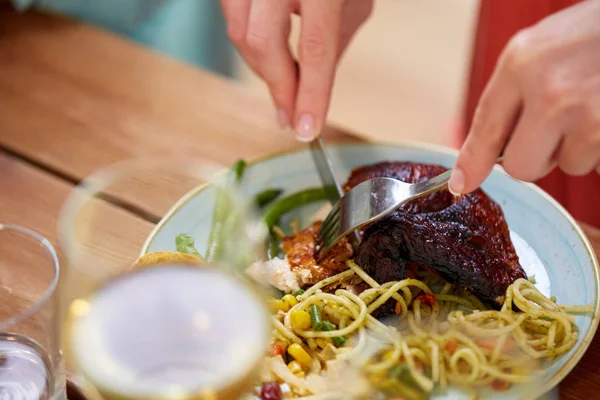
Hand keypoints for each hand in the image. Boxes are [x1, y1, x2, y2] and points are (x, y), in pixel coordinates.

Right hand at [221, 0, 372, 140]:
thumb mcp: (353, 0)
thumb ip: (334, 42)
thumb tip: (311, 86)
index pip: (315, 46)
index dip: (311, 93)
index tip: (305, 128)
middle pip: (262, 42)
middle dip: (277, 86)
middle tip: (290, 117)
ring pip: (240, 32)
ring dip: (263, 68)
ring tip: (285, 87)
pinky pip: (232, 18)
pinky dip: (251, 44)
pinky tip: (270, 56)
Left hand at [449, 0, 599, 193]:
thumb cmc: (592, 33)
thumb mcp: (539, 48)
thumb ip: (512, 90)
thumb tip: (490, 146)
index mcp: (522, 65)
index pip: (486, 129)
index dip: (473, 163)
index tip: (463, 182)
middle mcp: (551, 93)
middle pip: (522, 166)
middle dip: (536, 157)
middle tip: (556, 127)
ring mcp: (589, 116)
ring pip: (569, 165)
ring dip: (579, 146)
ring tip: (593, 106)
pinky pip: (599, 164)